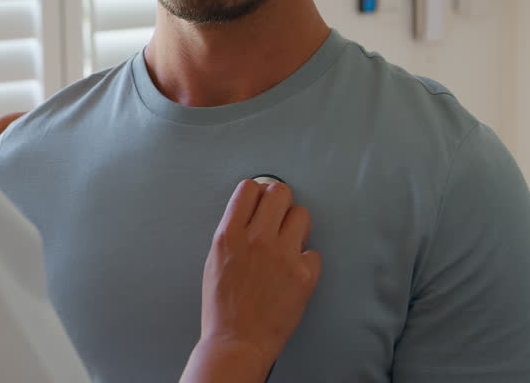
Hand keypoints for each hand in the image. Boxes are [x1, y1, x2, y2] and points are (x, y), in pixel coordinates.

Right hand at [180, 180, 320, 382]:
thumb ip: (233, 232)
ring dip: (296, 226)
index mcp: (229, 235)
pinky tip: (293, 272)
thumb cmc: (223, 306)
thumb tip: (251, 210)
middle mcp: (256, 239)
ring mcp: (283, 256)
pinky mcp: (304, 275)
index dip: (257, 192)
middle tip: (278, 216)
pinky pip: (314, 251)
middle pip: (279, 192)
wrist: (238, 341)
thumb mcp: (215, 259)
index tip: (261, 200)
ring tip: (288, 243)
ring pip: (302, 214)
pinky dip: (306, 260)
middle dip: (279, 201)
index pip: (250, 188)